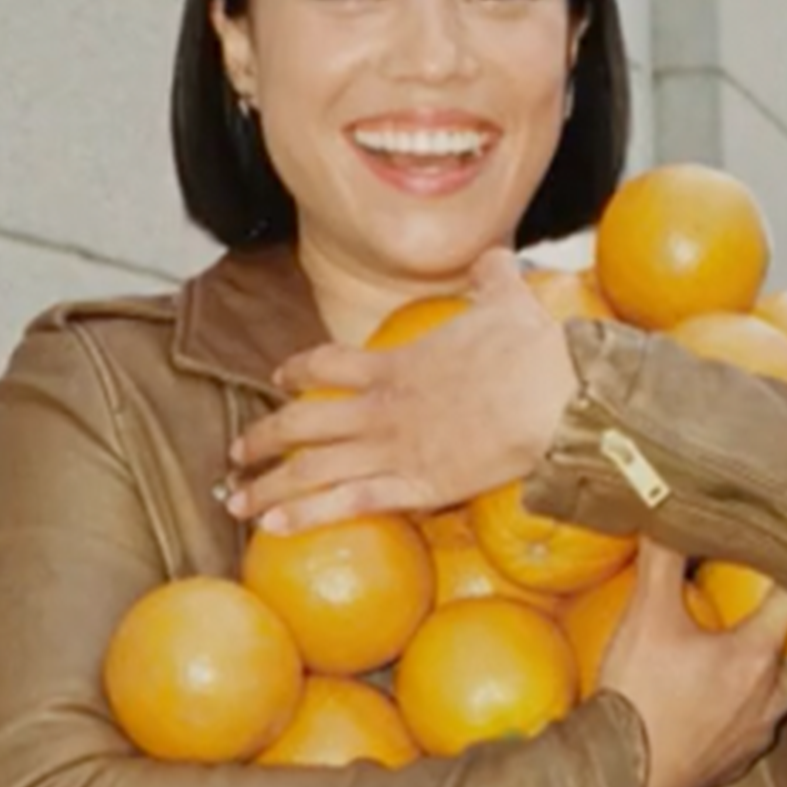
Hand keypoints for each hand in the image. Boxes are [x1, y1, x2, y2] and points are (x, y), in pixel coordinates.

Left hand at [225, 250, 579, 534]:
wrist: (550, 396)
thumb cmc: (531, 350)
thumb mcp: (507, 300)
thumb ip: (493, 278)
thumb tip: (497, 256)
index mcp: (394, 365)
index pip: (328, 364)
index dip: (297, 370)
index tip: (278, 377)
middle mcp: (379, 408)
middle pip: (301, 423)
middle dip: (262, 439)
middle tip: (236, 452)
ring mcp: (392, 450)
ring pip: (311, 470)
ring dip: (268, 486)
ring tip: (235, 501)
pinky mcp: (415, 487)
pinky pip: (347, 504)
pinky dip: (306, 517)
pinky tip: (274, 529)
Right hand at [599, 540, 786, 786]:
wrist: (617, 779)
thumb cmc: (636, 699)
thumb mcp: (645, 619)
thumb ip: (661, 562)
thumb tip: (669, 515)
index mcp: (754, 658)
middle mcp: (768, 699)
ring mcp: (754, 737)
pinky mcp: (732, 765)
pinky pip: (755, 731)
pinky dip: (754, 710)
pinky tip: (730, 702)